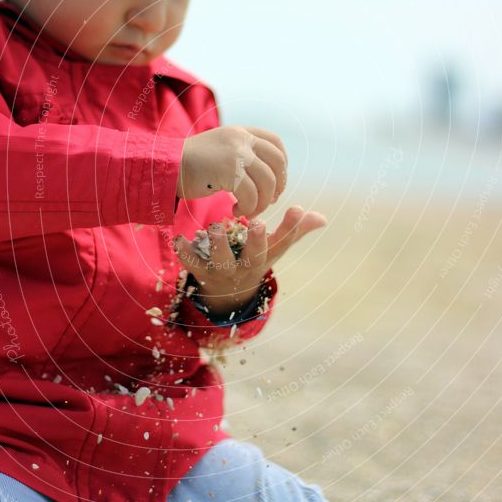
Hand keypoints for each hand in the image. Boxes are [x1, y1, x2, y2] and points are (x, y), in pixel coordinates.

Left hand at [173, 206, 327, 319]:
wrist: (226, 294)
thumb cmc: (253, 259)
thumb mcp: (274, 247)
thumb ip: (295, 230)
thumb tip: (322, 217)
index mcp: (266, 256)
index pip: (283, 242)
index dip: (291, 226)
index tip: (297, 207)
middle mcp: (246, 266)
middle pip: (254, 257)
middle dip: (256, 242)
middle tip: (258, 224)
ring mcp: (223, 271)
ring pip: (221, 261)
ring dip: (218, 245)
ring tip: (216, 227)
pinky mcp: (200, 272)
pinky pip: (191, 263)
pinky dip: (185, 252)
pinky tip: (179, 238)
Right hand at [176, 125, 287, 219]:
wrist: (163, 166)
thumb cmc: (190, 165)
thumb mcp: (220, 150)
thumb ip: (241, 154)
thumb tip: (266, 175)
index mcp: (241, 132)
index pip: (275, 143)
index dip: (282, 165)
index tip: (275, 182)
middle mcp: (241, 139)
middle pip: (277, 162)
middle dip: (278, 186)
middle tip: (267, 202)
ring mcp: (236, 153)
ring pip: (267, 182)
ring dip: (262, 202)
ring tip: (248, 211)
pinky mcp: (229, 171)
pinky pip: (251, 195)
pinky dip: (248, 208)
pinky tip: (236, 211)